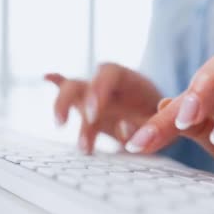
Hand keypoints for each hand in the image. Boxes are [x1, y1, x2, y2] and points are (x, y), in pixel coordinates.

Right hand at [45, 63, 162, 153]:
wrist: (167, 118)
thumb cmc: (165, 118)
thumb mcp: (164, 122)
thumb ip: (148, 123)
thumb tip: (127, 126)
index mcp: (129, 81)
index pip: (108, 74)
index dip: (97, 90)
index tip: (93, 114)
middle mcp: (108, 85)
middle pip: (81, 82)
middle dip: (69, 101)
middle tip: (65, 124)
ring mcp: (95, 95)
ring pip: (71, 92)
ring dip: (63, 110)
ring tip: (68, 139)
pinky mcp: (88, 107)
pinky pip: (70, 93)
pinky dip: (57, 83)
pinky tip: (47, 77)